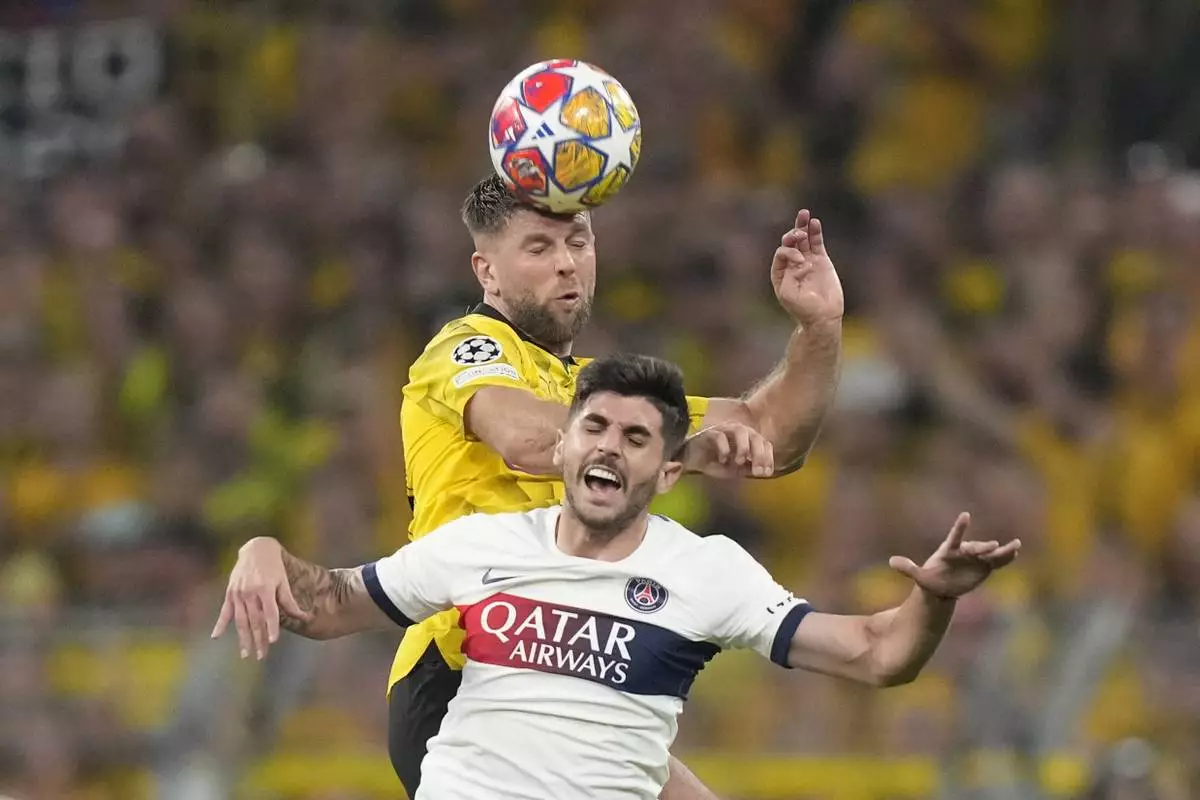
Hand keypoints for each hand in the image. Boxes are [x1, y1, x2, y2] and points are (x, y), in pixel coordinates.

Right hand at [211, 537, 309, 659]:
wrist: (256, 549)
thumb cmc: (274, 566)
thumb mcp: (283, 580)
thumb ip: (289, 600)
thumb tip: (303, 616)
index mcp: (265, 589)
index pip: (270, 613)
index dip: (272, 627)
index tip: (273, 641)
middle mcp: (250, 592)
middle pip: (255, 621)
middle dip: (258, 640)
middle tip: (261, 656)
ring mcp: (238, 593)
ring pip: (241, 620)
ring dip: (243, 638)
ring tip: (245, 654)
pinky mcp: (230, 593)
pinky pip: (224, 611)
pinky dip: (220, 624)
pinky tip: (216, 637)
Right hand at [681, 422, 774, 477]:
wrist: (690, 460)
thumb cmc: (713, 462)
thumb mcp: (734, 470)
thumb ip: (748, 468)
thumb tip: (763, 471)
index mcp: (746, 439)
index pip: (764, 443)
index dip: (768, 457)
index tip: (766, 473)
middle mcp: (737, 432)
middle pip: (754, 435)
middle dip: (759, 454)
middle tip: (757, 471)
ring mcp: (723, 430)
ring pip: (740, 430)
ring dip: (743, 447)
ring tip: (739, 461)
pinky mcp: (709, 433)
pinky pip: (719, 436)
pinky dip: (724, 448)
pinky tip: (723, 460)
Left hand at [771, 210, 844, 325]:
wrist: (822, 316)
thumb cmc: (802, 308)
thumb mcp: (787, 294)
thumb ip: (788, 275)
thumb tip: (802, 262)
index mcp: (780, 272)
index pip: (781, 252)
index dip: (789, 252)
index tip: (800, 262)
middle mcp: (792, 264)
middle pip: (790, 242)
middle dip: (792, 235)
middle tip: (797, 234)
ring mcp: (807, 260)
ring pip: (803, 239)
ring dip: (802, 226)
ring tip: (803, 213)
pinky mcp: (821, 260)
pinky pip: (817, 243)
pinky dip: (815, 232)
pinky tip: (814, 222)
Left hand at [889, 513, 1020, 598]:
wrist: (942, 587)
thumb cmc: (930, 580)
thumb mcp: (919, 577)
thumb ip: (908, 569)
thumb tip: (891, 562)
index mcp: (948, 551)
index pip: (954, 537)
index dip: (960, 527)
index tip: (965, 515)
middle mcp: (964, 552)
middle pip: (975, 547)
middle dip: (983, 547)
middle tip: (993, 546)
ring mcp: (976, 558)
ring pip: (990, 553)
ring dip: (1003, 550)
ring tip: (1016, 545)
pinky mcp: (985, 567)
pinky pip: (997, 562)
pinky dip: (1006, 558)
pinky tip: (1016, 551)